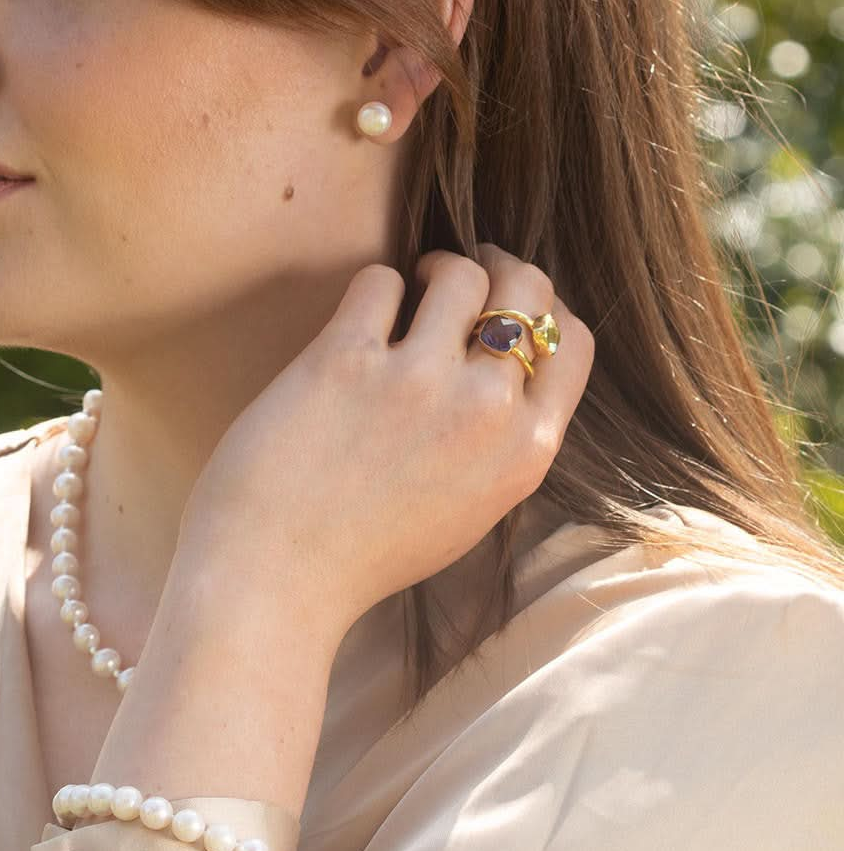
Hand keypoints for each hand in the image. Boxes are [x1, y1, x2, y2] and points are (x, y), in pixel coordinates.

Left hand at [177, 243, 595, 637]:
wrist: (278, 581)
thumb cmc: (365, 556)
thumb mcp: (468, 512)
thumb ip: (498, 444)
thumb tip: (499, 370)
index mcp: (525, 453)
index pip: (572, 344)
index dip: (545, 310)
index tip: (510, 306)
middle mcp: (485, 410)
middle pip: (527, 290)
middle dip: (500, 269)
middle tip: (460, 277)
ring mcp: (418, 381)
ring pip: (458, 273)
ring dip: (434, 269)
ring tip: (411, 286)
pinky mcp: (347, 359)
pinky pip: (379, 280)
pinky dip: (373, 288)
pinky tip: (357, 321)